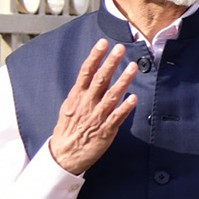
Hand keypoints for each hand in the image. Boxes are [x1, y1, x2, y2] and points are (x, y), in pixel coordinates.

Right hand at [46, 40, 138, 174]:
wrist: (64, 155)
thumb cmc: (68, 129)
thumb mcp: (70, 106)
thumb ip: (81, 92)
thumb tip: (90, 75)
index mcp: (77, 96)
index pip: (86, 72)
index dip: (95, 57)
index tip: (103, 43)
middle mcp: (87, 104)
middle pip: (100, 80)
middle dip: (110, 63)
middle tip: (120, 49)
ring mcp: (96, 117)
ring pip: (111, 96)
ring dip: (123, 81)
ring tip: (133, 67)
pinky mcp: (105, 131)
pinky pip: (117, 117)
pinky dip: (125, 108)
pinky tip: (134, 98)